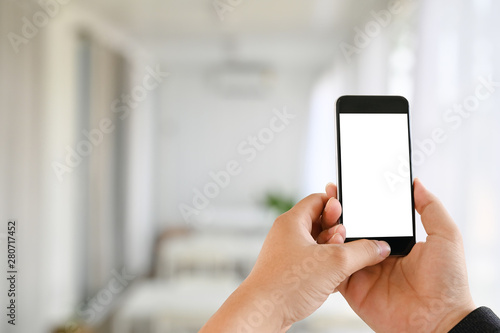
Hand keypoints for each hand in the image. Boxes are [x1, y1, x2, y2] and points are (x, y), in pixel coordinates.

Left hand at [200, 192, 389, 331]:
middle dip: (338, 231)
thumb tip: (380, 247)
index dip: (337, 205)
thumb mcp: (334, 263)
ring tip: (341, 262)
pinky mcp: (289, 272)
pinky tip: (335, 278)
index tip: (352, 214)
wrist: (263, 312)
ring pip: (318, 244)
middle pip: (319, 222)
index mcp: (292, 222)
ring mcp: (287, 254)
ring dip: (333, 251)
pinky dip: (326, 266)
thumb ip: (362, 252)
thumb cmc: (287, 283)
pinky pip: (313, 262)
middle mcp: (287, 234)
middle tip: (346, 241)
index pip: (318, 200)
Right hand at [322, 179, 475, 332]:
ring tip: (332, 219)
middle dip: (337, 213)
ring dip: (330, 231)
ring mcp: (361, 271)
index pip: (368, 217)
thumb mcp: (446, 236)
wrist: (439, 321)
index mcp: (392, 241)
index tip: (343, 188)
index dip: (355, 202)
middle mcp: (373, 254)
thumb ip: (430, 207)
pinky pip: (333, 270)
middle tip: (332, 198)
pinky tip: (326, 243)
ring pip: (336, 247)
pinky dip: (326, 258)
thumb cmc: (448, 281)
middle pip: (348, 229)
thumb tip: (416, 183)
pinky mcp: (351, 288)